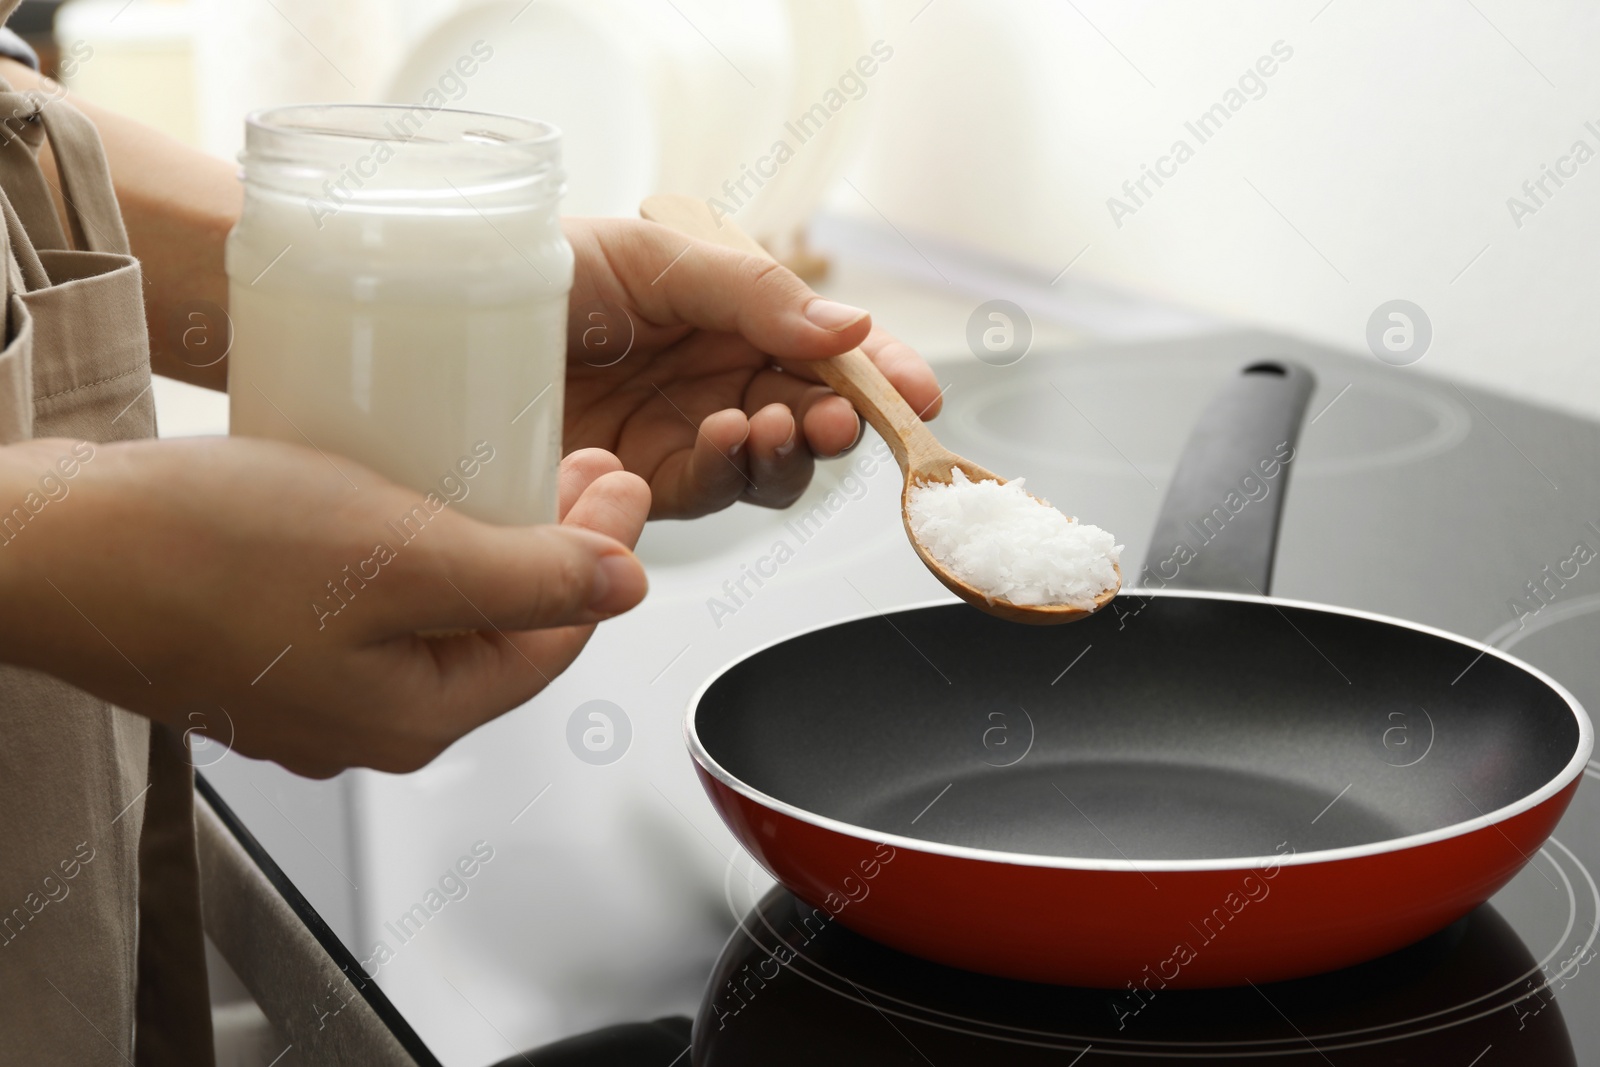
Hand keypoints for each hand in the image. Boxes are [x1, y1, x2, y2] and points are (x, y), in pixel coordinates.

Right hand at [0, 436, 648, 775]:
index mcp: (417, 715)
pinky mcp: (272, 642)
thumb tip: (624, 587)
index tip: (622, 483)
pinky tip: (416, 490)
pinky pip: (377, 598)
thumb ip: (523, 579)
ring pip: (439, 611)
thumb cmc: (200, 554)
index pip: (554, 640)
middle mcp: (371, 718)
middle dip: (553, 545)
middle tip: (582, 466)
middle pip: (501, 629)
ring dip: (487, 538)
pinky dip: (416, 545)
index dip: (602, 558)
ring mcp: (317, 686)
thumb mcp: (398, 557)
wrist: (50, 547)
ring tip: (514, 466)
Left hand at [563, 217, 942, 518]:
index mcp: (733, 310)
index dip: (879, 370)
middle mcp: (718, 374)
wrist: (444, 328)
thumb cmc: (543, 266)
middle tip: (839, 418)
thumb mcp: (655, 257)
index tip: (918, 392)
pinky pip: (710, 493)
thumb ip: (753, 294)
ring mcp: (684, 432)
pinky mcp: (643, 485)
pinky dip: (730, 474)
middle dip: (839, 420)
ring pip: (772, 465)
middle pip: (812, 413)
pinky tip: (723, 443)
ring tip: (776, 427)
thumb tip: (848, 325)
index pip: (826, 345)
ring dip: (788, 453)